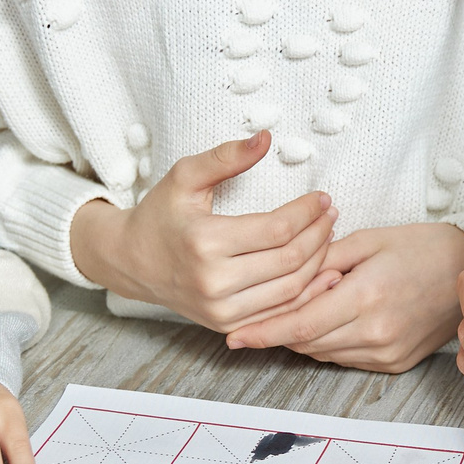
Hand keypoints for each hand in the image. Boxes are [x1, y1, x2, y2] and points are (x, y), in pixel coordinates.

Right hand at [68, 132, 339, 329]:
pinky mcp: (227, 325)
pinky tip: (321, 271)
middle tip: (331, 215)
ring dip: (319, 263)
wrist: (132, 262)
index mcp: (205, 242)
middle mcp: (214, 282)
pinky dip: (306, 293)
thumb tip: (266, 138)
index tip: (322, 197)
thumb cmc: (161, 214)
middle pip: (290, 260)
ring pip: (291, 290)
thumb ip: (226, 157)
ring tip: (327, 236)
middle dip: (319, 235)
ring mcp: (221, 310)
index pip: (277, 229)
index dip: (307, 212)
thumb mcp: (185, 177)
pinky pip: (279, 313)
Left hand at [224, 224, 463, 370]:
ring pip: (322, 353)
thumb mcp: (368, 241)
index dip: (262, 332)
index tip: (235, 337)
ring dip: (304, 336)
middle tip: (261, 313)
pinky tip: (333, 319)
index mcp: (366, 296)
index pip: (299, 324)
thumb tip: (286, 280)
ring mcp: (385, 353)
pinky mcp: (393, 364)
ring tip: (305, 307)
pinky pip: (344, 358)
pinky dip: (329, 342)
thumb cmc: (421, 249)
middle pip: (306, 342)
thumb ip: (322, 261)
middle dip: (279, 329)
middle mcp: (375, 332)